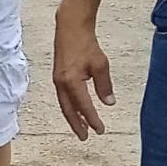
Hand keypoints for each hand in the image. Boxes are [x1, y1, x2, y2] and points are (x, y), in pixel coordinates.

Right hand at [52, 8, 113, 139]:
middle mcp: (61, 83)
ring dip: (73, 117)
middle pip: (69, 110)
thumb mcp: (101, 65)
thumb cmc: (86, 44)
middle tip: (85, 137)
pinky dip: (70, 106)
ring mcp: (57, 80)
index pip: (84, 106)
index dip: (92, 119)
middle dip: (77, 125)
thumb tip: (109, 103)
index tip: (100, 130)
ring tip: (81, 127)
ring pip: (65, 104)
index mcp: (71, 82)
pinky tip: (77, 109)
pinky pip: (63, 97)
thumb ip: (104, 86)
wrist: (70, 28)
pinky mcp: (58, 76)